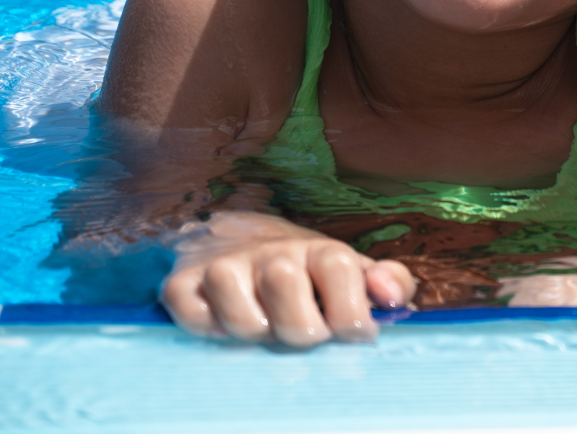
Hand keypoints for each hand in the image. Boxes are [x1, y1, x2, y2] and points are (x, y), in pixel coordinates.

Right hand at [163, 211, 415, 346]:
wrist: (240, 241)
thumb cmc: (309, 275)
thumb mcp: (355, 275)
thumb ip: (389, 283)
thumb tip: (393, 298)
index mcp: (319, 251)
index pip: (337, 268)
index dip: (350, 313)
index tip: (354, 334)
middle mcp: (271, 254)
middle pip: (284, 285)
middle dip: (300, 328)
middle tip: (305, 335)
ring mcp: (225, 266)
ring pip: (239, 312)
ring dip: (255, 333)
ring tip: (265, 329)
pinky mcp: (183, 284)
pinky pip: (194, 317)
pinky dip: (210, 330)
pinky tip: (225, 325)